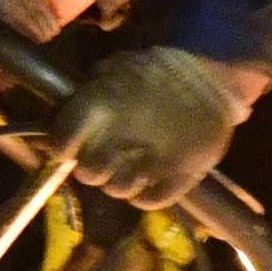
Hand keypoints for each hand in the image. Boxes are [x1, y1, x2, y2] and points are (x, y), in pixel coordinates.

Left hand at [58, 43, 256, 203]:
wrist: (212, 76)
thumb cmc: (157, 70)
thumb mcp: (114, 70)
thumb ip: (86, 96)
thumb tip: (59, 121)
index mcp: (99, 107)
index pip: (60, 142)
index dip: (61, 145)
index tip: (67, 145)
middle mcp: (120, 140)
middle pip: (88, 173)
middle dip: (91, 166)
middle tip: (103, 155)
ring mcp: (151, 163)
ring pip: (117, 191)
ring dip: (119, 180)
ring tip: (130, 164)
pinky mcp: (180, 179)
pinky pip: (149, 201)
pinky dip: (145, 193)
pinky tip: (150, 176)